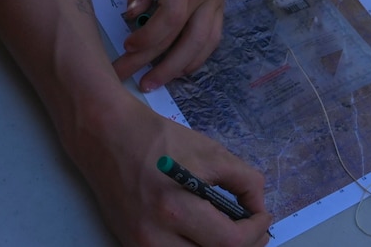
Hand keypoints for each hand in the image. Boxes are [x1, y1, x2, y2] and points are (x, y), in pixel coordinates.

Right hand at [79, 97, 272, 246]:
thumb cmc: (159, 138)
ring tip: (230, 234)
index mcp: (175, 209)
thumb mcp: (210, 151)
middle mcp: (154, 237)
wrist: (107, 136)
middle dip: (243, 246)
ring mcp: (139, 246)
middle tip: (253, 229)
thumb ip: (243, 180)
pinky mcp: (131, 245)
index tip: (263, 217)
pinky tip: (204, 235)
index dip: (255, 232)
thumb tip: (258, 206)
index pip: (230, 242)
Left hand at [114, 0, 238, 91]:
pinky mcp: (220, 7)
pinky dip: (195, 59)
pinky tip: (177, 69)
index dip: (149, 37)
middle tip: (128, 78)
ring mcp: (216, 0)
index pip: (171, 14)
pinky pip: (212, 39)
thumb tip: (132, 15)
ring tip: (153, 83)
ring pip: (203, 43)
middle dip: (156, 63)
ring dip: (177, 68)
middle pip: (186, 36)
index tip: (127, 45)